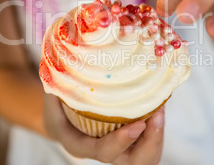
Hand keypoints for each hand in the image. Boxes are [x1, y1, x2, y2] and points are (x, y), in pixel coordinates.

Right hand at [43, 94, 164, 163]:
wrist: (61, 119)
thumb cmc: (56, 106)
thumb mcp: (52, 95)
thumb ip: (59, 84)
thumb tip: (64, 58)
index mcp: (80, 144)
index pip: (103, 151)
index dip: (122, 141)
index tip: (139, 123)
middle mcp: (103, 151)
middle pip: (133, 163)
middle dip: (151, 142)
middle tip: (158, 115)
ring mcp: (119, 149)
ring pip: (146, 156)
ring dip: (157, 135)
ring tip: (161, 109)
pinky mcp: (130, 142)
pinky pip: (149, 143)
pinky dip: (157, 128)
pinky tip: (158, 105)